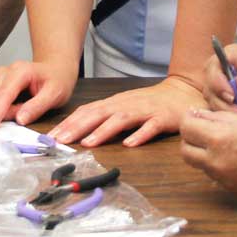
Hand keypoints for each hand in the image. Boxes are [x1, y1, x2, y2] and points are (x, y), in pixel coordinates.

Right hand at [0, 59, 74, 129]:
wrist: (55, 69)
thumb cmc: (56, 80)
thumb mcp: (55, 94)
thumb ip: (37, 107)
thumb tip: (20, 119)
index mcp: (20, 71)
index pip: (3, 95)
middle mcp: (4, 72)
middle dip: (2, 114)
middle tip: (22, 113)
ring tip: (16, 109)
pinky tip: (1, 109)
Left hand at [47, 76, 206, 147]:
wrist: (184, 92)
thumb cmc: (151, 103)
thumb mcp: (125, 107)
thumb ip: (105, 117)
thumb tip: (79, 132)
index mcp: (115, 103)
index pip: (87, 111)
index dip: (69, 123)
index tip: (52, 136)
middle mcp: (127, 104)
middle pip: (99, 113)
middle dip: (78, 127)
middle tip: (61, 140)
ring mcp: (145, 110)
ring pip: (121, 119)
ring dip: (103, 130)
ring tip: (89, 142)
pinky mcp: (163, 118)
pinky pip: (150, 126)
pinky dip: (139, 134)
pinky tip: (129, 144)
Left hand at [180, 108, 236, 198]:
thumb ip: (219, 118)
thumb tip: (197, 116)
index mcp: (221, 138)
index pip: (186, 127)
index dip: (190, 118)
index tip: (197, 115)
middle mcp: (217, 161)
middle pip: (185, 150)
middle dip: (191, 138)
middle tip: (205, 129)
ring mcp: (223, 179)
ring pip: (198, 164)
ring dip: (202, 152)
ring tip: (222, 143)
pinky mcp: (231, 189)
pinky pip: (213, 175)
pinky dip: (217, 165)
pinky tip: (235, 157)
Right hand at [201, 43, 236, 119]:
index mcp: (230, 57)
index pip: (212, 67)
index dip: (218, 82)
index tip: (232, 97)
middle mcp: (220, 74)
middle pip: (210, 91)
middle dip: (227, 105)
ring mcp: (220, 93)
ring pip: (215, 107)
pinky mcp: (224, 109)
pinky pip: (224, 119)